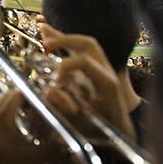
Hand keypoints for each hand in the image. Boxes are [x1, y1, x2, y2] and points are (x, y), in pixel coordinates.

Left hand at [0, 92, 49, 163]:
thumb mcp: (34, 159)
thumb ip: (52, 147)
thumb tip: (67, 139)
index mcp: (1, 119)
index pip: (16, 94)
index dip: (31, 92)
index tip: (44, 96)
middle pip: (8, 99)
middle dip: (25, 99)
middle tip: (41, 104)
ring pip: (3, 110)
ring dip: (18, 109)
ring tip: (35, 115)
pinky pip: (1, 120)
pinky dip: (12, 119)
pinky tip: (24, 131)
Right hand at [40, 24, 135, 139]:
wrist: (119, 132)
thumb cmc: (103, 130)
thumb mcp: (84, 124)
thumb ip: (66, 108)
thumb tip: (48, 91)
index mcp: (107, 83)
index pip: (85, 62)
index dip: (66, 66)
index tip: (54, 79)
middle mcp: (106, 71)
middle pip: (88, 44)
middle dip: (65, 40)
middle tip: (45, 44)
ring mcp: (100, 68)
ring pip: (85, 43)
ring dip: (63, 37)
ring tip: (43, 31)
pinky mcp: (93, 70)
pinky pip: (80, 50)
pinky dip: (63, 41)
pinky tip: (47, 32)